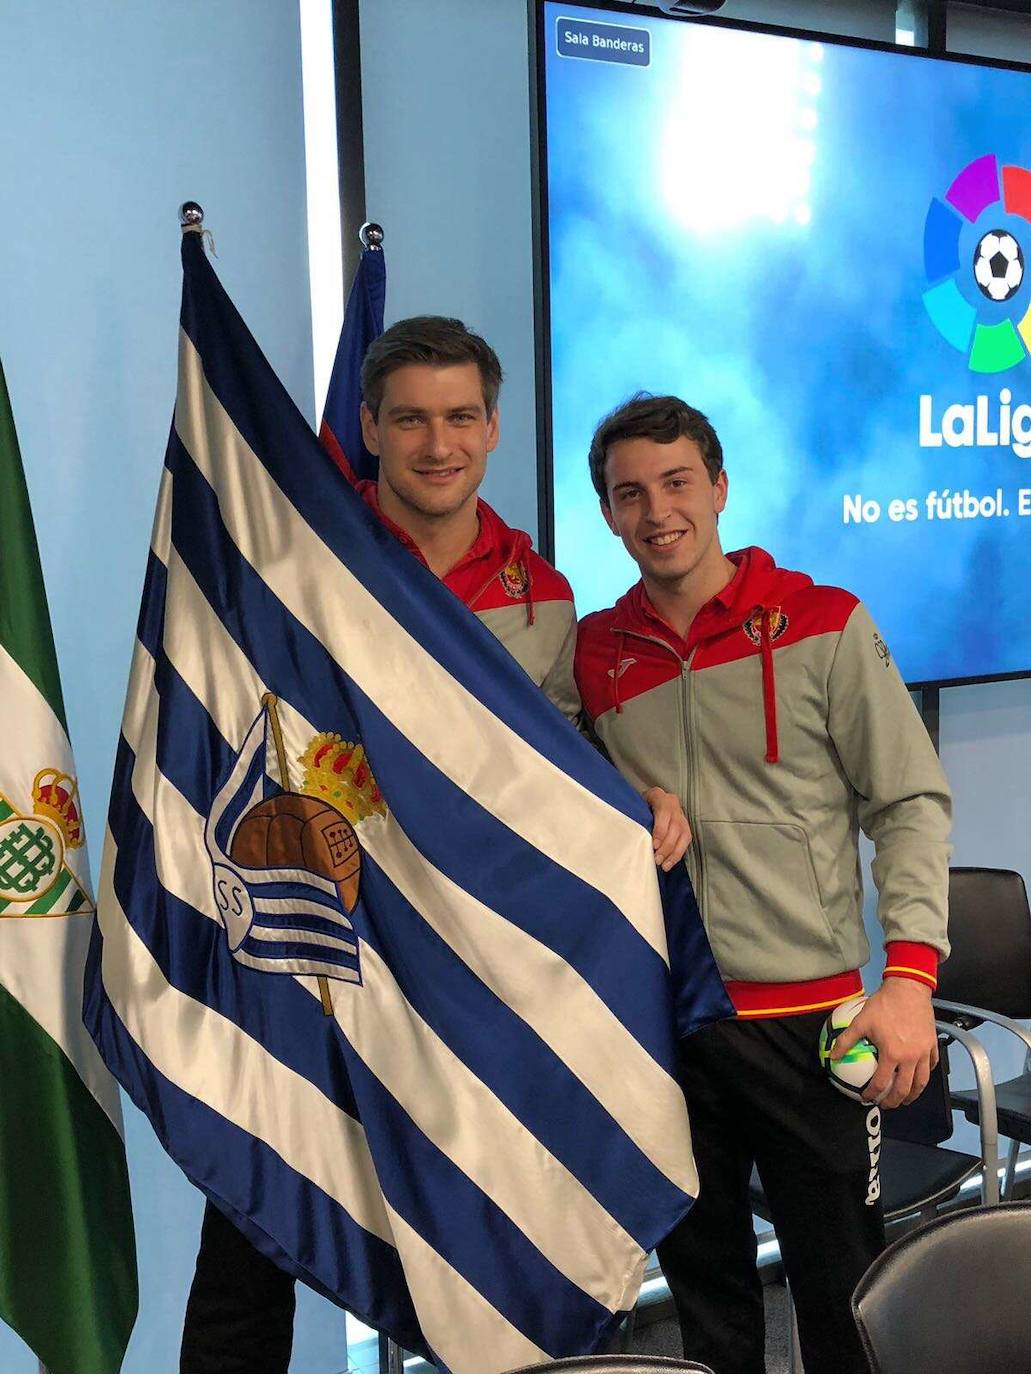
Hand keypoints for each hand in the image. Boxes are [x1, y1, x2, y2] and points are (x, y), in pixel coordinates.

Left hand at [642, 787, 691, 870]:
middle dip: (667, 846)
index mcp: (659, 796)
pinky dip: (678, 853)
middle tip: (657, 859)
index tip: (654, 845)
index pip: (664, 813)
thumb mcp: (635, 806)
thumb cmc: (639, 805)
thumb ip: (636, 817)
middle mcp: (673, 804)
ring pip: (683, 835)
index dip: (660, 830)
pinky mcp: (685, 825)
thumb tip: (634, 836)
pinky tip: (670, 863)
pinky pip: (686, 840)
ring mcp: (681, 815)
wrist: (650, 801)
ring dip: (674, 852)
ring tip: (664, 865)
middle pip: (675, 826)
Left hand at [831, 978, 937, 1108]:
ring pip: (921, 1082)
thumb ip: (846, 1040)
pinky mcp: (933, 1045)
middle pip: (903, 1089)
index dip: (872, 1094)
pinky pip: (931, 1066)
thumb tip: (832, 1056)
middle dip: (894, 1101)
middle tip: (886, 1105)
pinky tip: (918, 1077)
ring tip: (905, 1099)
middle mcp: (911, 1058)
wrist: (908, 989)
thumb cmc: (883, 1005)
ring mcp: (924, 1053)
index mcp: (892, 1054)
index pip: (881, 1083)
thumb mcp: (861, 1021)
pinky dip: (925, 1075)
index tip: (866, 1098)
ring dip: (913, 1094)